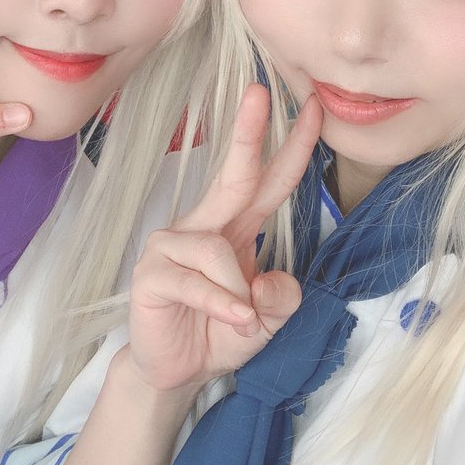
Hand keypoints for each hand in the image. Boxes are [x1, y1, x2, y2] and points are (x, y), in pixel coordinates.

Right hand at [127, 84, 322, 391]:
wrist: (177, 372)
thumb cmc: (222, 332)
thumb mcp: (269, 319)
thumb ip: (282, 298)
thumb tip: (271, 279)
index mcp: (237, 226)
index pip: (268, 179)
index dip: (292, 145)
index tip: (313, 106)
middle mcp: (204, 225)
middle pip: (234, 174)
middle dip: (249, 132)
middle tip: (260, 92)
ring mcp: (172, 246)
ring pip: (218, 249)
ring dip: (238, 291)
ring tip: (244, 320)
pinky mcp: (151, 273)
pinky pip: (196, 281)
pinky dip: (222, 304)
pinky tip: (234, 320)